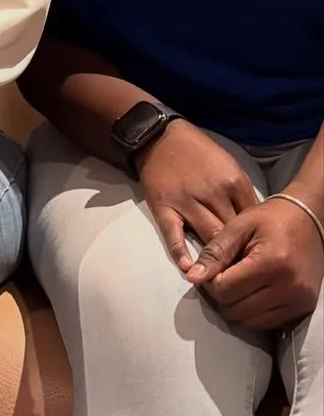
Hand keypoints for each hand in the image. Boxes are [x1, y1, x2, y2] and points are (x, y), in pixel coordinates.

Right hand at [137, 119, 257, 271]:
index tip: (256, 255)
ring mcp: (187, 201)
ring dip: (216, 260)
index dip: (255, 241)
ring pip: (209, 238)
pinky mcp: (163, 207)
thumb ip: (242, 195)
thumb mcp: (230, 167)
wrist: (160, 136)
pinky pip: (173, 235)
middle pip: (233, 234)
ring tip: (222, 279)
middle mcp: (213, 193)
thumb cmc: (199, 153)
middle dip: (240, 254)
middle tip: (244, 274)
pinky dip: (181, 254)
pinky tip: (190, 269)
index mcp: (234, 183)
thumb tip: (253, 228)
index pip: (252, 221)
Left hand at [187, 198, 323, 329]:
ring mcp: (298, 301)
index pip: (224, 290)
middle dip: (220, 296)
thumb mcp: (239, 226)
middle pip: (234, 310)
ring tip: (235, 282)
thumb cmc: (271, 218)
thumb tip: (192, 277)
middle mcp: (289, 287)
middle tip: (221, 275)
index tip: (210, 268)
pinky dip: (251, 312)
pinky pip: (266, 323)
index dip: (209, 281)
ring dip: (234, 307)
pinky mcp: (302, 308)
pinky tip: (250, 291)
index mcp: (272, 263)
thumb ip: (215, 252)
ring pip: (249, 322)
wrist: (308, 220)